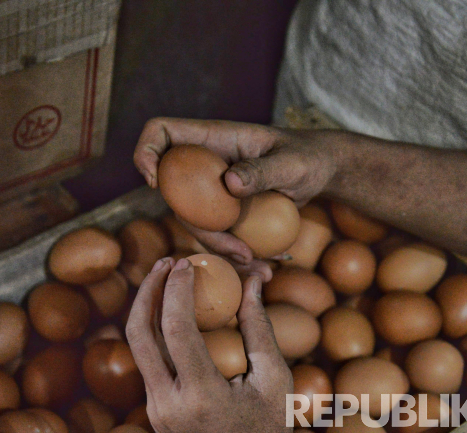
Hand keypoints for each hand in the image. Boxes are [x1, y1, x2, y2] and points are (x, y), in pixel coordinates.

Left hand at [125, 256, 302, 432]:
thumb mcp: (274, 381)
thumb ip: (260, 328)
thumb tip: (254, 282)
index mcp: (200, 395)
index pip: (175, 326)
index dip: (176, 287)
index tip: (187, 262)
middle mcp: (167, 404)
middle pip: (138, 332)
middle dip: (147, 290)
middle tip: (164, 262)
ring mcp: (155, 412)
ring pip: (136, 349)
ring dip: (146, 310)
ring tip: (164, 283)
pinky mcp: (153, 417)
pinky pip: (148, 366)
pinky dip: (155, 336)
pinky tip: (172, 318)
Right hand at [133, 118, 345, 275]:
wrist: (319, 173)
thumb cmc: (308, 157)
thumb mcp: (291, 164)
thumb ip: (263, 171)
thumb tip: (229, 184)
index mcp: (212, 139)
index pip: (161, 132)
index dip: (147, 152)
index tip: (156, 182)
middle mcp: (204, 163)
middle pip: (172, 192)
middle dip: (197, 227)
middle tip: (238, 250)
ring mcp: (210, 188)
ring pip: (194, 221)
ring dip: (219, 249)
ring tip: (257, 265)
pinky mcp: (222, 210)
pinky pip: (215, 233)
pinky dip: (233, 253)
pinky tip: (260, 266)